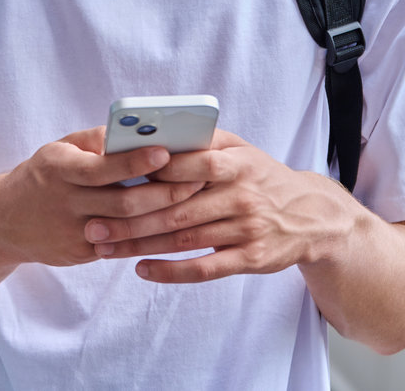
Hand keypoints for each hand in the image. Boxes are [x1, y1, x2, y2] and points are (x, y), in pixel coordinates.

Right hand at [0, 127, 207, 268]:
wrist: (2, 221)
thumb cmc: (43, 175)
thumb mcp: (60, 148)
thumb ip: (96, 141)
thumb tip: (137, 131)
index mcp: (59, 168)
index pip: (103, 166)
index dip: (136, 161)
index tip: (166, 152)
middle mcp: (64, 201)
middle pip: (122, 202)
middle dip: (164, 192)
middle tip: (197, 180)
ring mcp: (72, 232)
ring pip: (126, 228)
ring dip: (162, 216)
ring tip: (191, 201)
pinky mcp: (79, 254)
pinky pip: (119, 245)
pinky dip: (146, 235)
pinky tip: (171, 225)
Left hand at [81, 129, 360, 282]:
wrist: (311, 215)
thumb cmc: (262, 176)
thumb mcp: (242, 149)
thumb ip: (204, 141)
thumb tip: (156, 134)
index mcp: (237, 163)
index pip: (189, 165)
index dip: (152, 170)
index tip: (113, 175)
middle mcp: (241, 196)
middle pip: (176, 208)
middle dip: (130, 218)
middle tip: (93, 222)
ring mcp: (246, 230)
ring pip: (184, 240)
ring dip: (140, 246)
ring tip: (105, 247)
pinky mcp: (250, 259)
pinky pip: (204, 269)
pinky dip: (171, 271)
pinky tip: (142, 270)